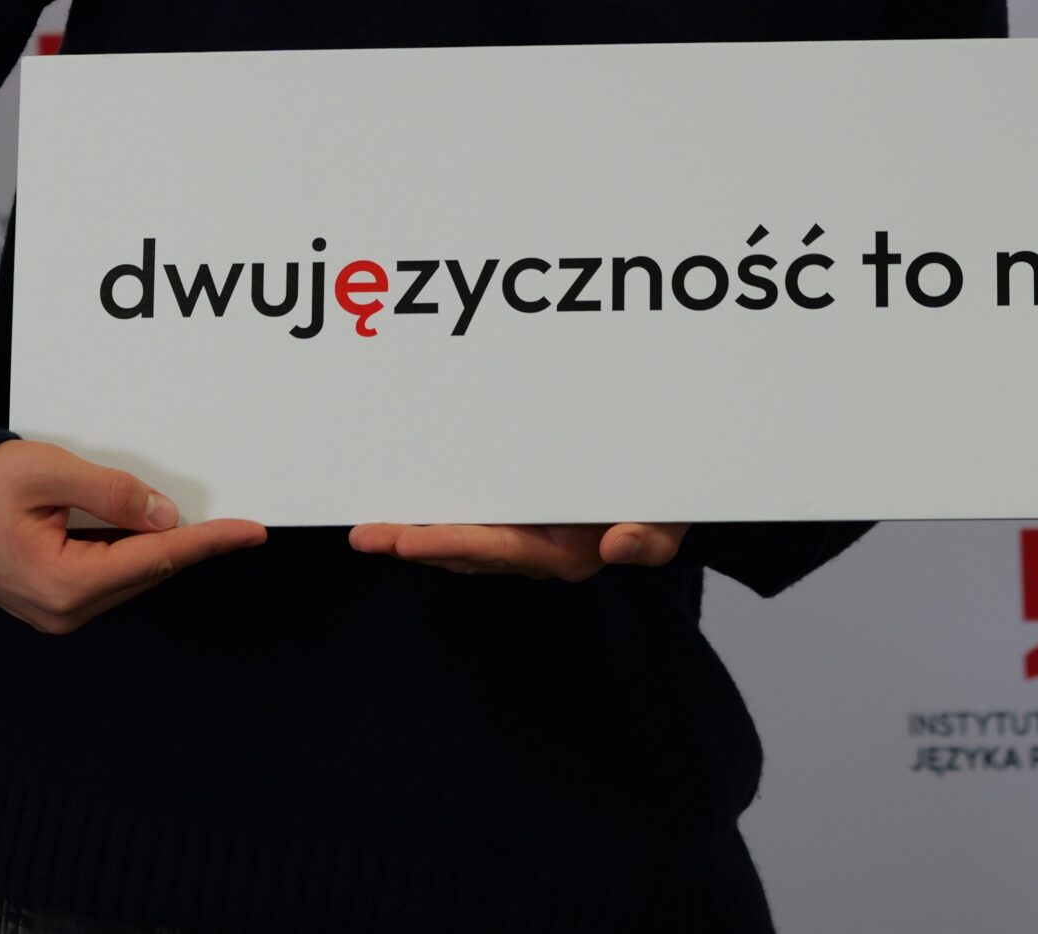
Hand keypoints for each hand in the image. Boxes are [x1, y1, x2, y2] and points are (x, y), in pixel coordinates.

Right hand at [0, 438, 266, 634]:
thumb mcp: (46, 472)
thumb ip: (110, 494)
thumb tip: (165, 516)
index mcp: (63, 583)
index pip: (156, 559)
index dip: (209, 542)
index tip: (252, 531)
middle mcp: (64, 610)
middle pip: (149, 572)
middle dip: (194, 546)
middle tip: (239, 522)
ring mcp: (57, 613)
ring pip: (133, 577)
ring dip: (166, 550)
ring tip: (207, 523)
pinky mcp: (53, 603)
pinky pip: (111, 578)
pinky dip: (138, 555)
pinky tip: (155, 532)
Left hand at [346, 520, 688, 578]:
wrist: (673, 487)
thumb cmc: (669, 500)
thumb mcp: (673, 516)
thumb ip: (652, 537)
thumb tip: (617, 546)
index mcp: (569, 550)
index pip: (502, 549)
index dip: (454, 546)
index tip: (408, 540)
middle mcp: (540, 548)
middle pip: (467, 551)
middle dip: (415, 543)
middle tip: (364, 534)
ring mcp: (529, 534)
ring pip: (463, 538)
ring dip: (416, 532)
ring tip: (369, 526)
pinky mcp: (522, 514)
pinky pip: (474, 519)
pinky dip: (439, 515)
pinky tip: (408, 503)